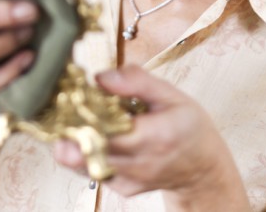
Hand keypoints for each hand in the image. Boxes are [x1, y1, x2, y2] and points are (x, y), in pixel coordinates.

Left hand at [52, 66, 248, 206]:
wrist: (203, 169)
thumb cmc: (189, 128)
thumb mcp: (172, 95)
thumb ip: (137, 82)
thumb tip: (101, 77)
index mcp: (156, 136)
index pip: (108, 132)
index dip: (83, 116)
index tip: (73, 97)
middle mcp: (140, 163)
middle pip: (87, 152)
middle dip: (68, 129)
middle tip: (63, 107)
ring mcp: (129, 179)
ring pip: (83, 164)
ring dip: (70, 141)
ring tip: (71, 119)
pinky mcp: (121, 187)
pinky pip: (91, 170)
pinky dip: (82, 152)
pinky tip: (88, 135)